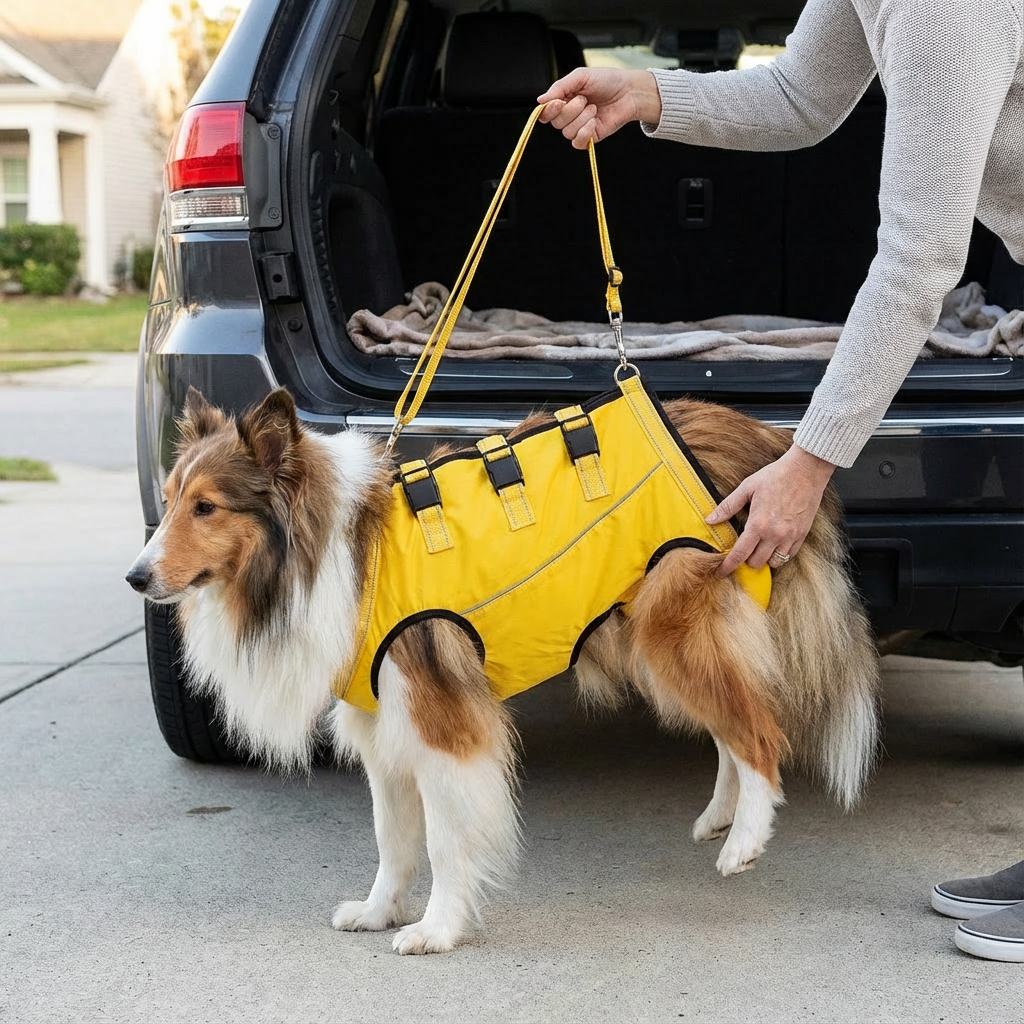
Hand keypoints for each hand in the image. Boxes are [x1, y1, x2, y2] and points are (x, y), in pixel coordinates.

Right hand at [537, 68, 661, 148]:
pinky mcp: (589, 138)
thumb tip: (540, 100)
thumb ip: (560, 87)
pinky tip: (594, 122)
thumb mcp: (580, 76)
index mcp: (564, 100)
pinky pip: (578, 143)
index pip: (546, 113)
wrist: (628, 92)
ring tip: (594, 108)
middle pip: (556, 123)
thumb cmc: (607, 81)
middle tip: (585, 100)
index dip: (549, 110)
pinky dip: (585, 132)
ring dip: (582, 118)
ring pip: (567, 132)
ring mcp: (579, 127)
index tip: (559, 102)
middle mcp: (569, 115)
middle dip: (571, 111)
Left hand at [706, 445, 835, 575]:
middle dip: (746, 560)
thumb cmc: (776, 475)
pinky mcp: (802, 534)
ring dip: (764, 559)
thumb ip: (728, 506)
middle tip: (742, 551)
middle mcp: (775, 534)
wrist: (806, 470)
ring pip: (774, 563)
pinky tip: (774, 543)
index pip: (739, 554)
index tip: (721, 572)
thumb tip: (710, 519)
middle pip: (756, 562)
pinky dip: (780, 554)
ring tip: (759, 547)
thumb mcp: (747, 488)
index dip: (728, 566)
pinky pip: (789, 555)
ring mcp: (790, 536)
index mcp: (758, 524)